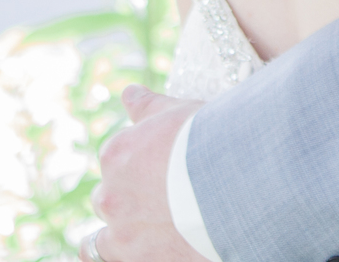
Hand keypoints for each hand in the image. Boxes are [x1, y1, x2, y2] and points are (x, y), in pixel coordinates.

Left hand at [90, 85, 207, 261]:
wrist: (238, 181)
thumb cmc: (212, 139)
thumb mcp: (177, 112)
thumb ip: (146, 106)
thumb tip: (129, 92)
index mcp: (116, 154)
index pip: (116, 163)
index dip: (139, 168)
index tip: (161, 173)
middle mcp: (110, 194)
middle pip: (108, 199)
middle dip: (129, 201)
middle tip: (162, 202)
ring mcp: (121, 231)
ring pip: (100, 240)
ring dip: (119, 235)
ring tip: (144, 232)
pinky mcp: (136, 258)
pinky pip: (104, 257)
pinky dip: (118, 255)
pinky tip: (133, 252)